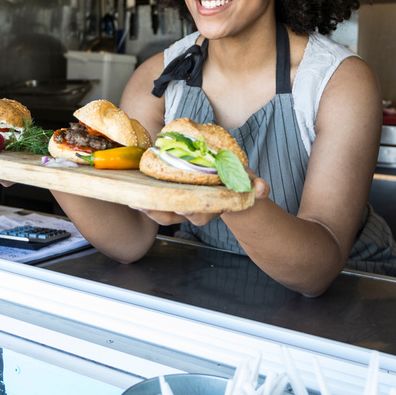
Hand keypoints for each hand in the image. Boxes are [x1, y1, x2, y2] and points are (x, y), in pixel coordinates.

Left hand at [130, 171, 269, 226]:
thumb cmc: (236, 179)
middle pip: (175, 215)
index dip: (190, 211)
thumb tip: (263, 188)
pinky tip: (132, 193)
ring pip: (163, 214)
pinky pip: (157, 205)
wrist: (226, 181)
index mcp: (212, 206)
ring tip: (132, 198)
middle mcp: (196, 211)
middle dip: (159, 211)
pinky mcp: (172, 201)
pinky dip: (144, 200)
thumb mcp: (247, 179)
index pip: (199, 212)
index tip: (180, 207)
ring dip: (147, 208)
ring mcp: (183, 207)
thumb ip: (255, 184)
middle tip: (143, 203)